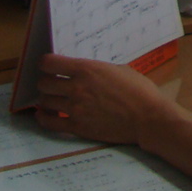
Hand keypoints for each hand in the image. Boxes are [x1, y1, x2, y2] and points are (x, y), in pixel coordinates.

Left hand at [36, 53, 171, 144]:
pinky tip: (45, 114)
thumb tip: (85, 73)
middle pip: (43, 83)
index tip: (48, 66)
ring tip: (52, 99)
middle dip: (46, 82)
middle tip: (52, 84)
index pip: (49, 63)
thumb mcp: (118, 69)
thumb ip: (97, 70)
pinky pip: (49, 122)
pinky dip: (43, 118)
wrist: (147, 117)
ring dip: (46, 99)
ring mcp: (75, 108)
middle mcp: (76, 87)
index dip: (45, 63)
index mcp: (86, 69)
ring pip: (44, 102)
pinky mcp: (77, 127)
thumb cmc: (139, 90)